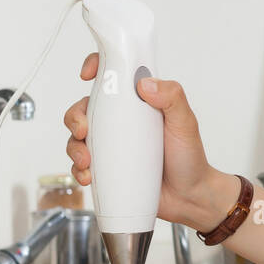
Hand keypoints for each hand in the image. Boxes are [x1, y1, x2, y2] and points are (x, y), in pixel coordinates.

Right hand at [64, 53, 228, 229]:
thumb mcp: (186, 123)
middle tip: (82, 131)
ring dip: (73, 147)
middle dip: (75, 117)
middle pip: (84, 107)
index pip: (112, 76)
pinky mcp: (107, 168)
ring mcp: (112, 144)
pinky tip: (87, 177)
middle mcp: (121, 120)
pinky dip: (78, 169)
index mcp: (138, 102)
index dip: (96, 67)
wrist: (189, 197)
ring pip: (77, 137)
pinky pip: (81, 165)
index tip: (88, 74)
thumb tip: (144, 84)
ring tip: (86, 162)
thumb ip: (173, 98)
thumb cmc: (190, 157)